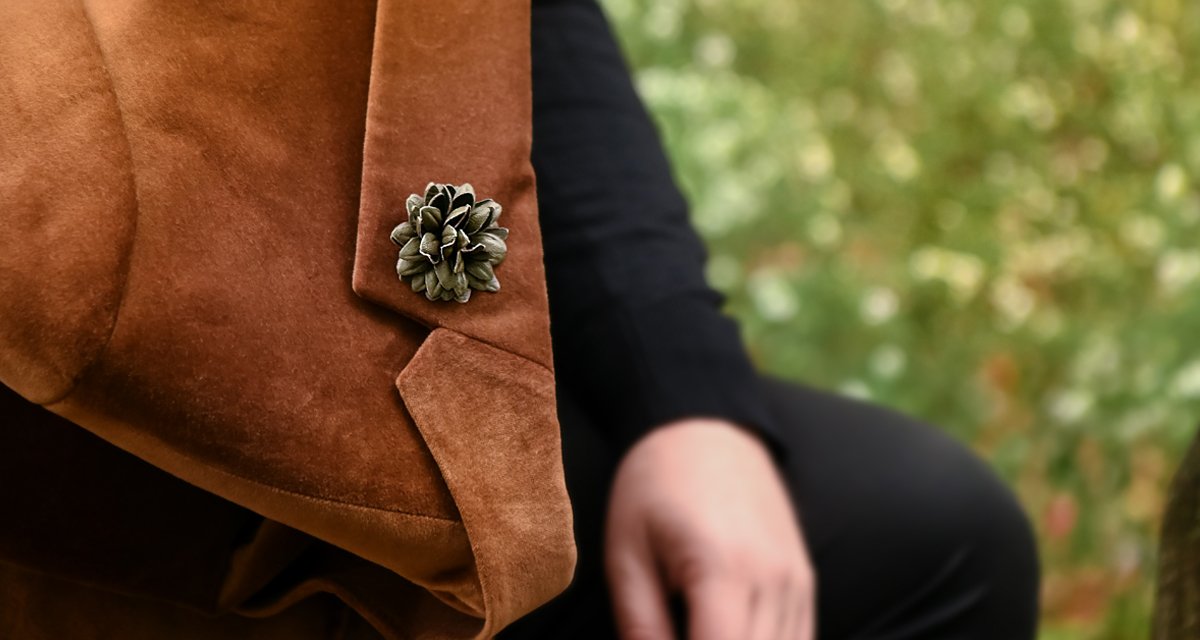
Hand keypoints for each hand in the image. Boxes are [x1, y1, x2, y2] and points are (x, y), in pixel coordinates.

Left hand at [604, 418, 814, 639]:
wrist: (705, 424)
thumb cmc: (655, 483)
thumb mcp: (626, 550)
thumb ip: (639, 623)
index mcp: (724, 570)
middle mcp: (774, 580)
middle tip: (677, 636)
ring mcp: (798, 581)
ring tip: (698, 631)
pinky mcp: (805, 580)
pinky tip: (731, 634)